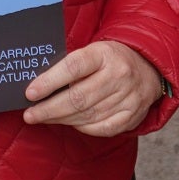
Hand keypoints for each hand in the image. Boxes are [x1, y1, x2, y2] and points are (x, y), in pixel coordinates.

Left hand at [22, 41, 163, 136]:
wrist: (149, 67)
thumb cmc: (110, 59)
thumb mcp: (93, 51)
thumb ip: (70, 66)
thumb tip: (38, 86)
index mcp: (104, 54)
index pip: (72, 67)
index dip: (49, 82)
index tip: (30, 93)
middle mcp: (118, 75)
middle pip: (78, 98)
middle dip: (49, 109)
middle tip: (30, 115)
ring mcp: (128, 97)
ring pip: (87, 115)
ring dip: (61, 119)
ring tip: (44, 118)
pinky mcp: (132, 115)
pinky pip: (101, 128)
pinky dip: (82, 127)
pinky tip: (70, 122)